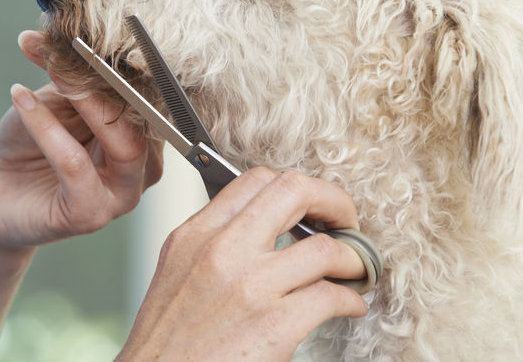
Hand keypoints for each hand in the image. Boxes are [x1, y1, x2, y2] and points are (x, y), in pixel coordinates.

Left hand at [0, 31, 162, 250]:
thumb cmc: (30, 148)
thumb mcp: (50, 100)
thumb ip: (62, 73)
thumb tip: (47, 36)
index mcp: (145, 138)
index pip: (149, 96)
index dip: (124, 62)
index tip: (93, 34)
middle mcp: (143, 168)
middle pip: (146, 119)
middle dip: (111, 80)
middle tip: (74, 51)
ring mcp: (122, 196)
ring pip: (122, 143)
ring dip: (85, 101)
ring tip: (51, 73)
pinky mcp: (90, 214)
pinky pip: (75, 165)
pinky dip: (48, 129)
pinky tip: (22, 101)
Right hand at [119, 167, 369, 361]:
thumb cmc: (167, 342)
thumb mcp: (178, 272)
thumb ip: (215, 243)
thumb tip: (262, 228)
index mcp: (196, 234)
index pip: (257, 180)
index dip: (298, 187)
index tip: (313, 206)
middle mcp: (221, 250)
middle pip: (295, 191)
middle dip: (335, 201)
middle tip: (347, 222)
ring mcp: (249, 286)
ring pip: (326, 248)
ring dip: (353, 258)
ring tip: (355, 269)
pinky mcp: (274, 324)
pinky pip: (332, 297)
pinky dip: (351, 301)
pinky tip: (349, 306)